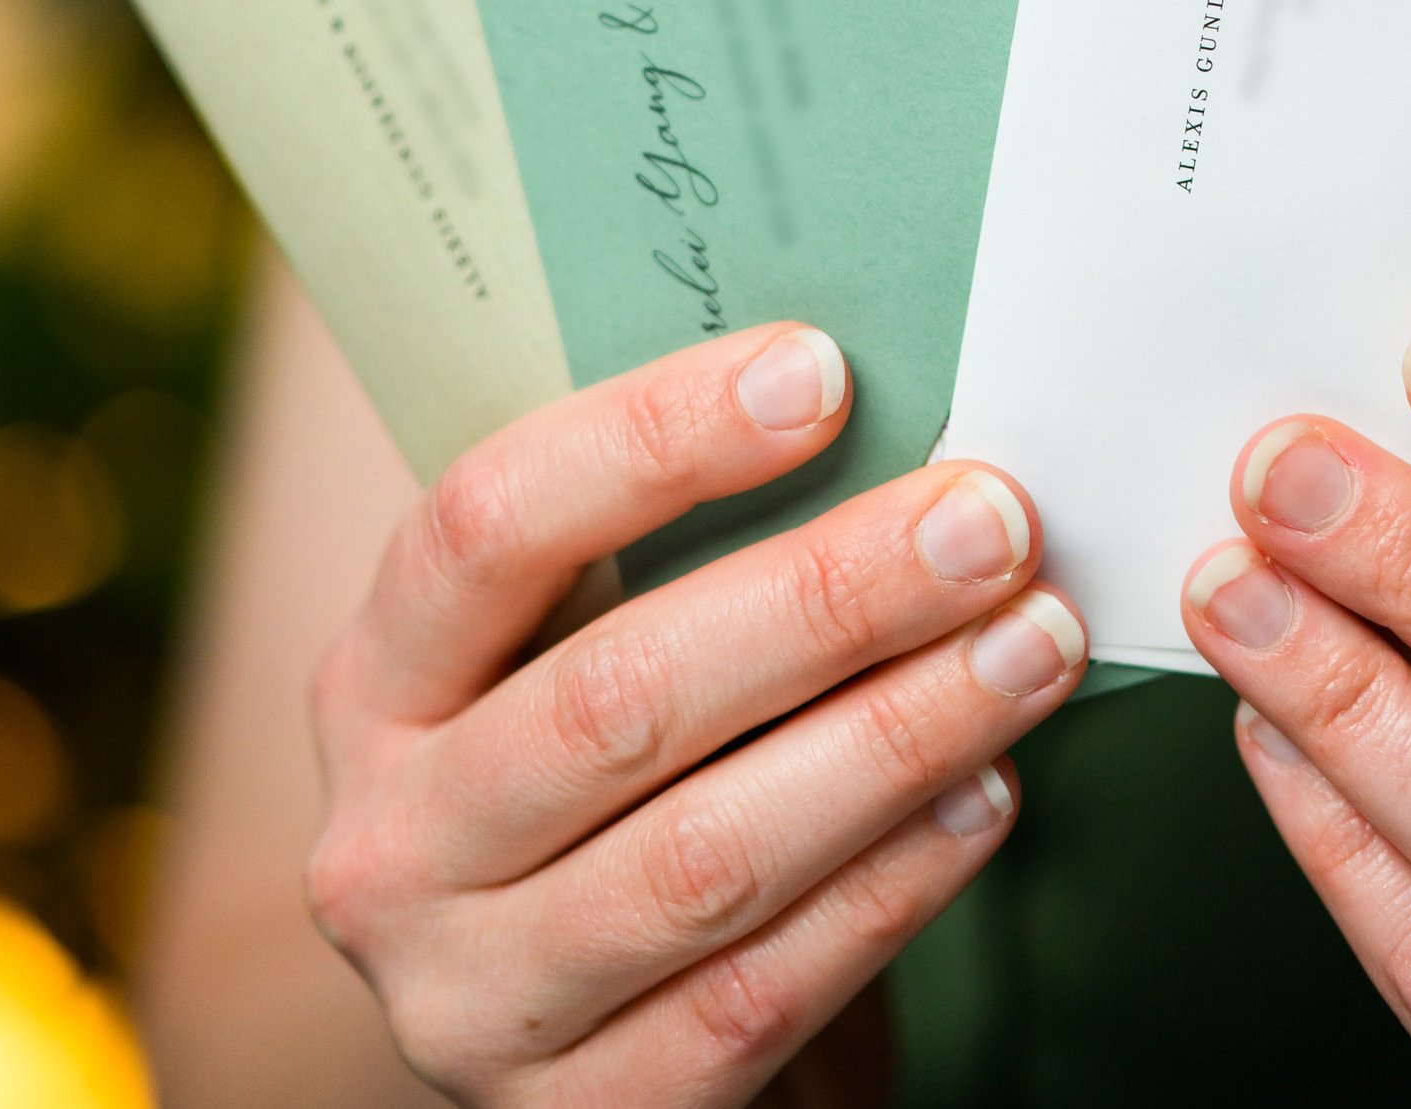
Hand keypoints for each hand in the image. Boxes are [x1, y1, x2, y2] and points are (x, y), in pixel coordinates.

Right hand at [305, 324, 1083, 1102]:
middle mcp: (389, 845)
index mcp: (378, 680)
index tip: (823, 370)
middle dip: (830, 595)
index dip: (654, 439)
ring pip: (703, 855)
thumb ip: (685, 548)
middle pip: (619, 695)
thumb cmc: (631, 780)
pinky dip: (891, 886)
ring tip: (1032, 647)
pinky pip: (756, 994)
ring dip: (895, 737)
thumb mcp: (595, 649)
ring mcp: (470, 1002)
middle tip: (991, 520)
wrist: (608, 1043)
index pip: (490, 524)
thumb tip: (875, 403)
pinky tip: (984, 795)